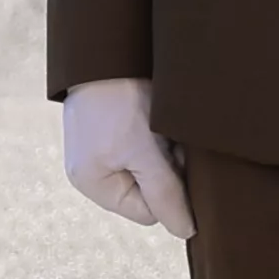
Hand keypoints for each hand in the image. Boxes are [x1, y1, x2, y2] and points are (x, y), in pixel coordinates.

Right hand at [61, 77, 194, 239]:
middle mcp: (95, 168)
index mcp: (92, 184)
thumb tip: (186, 232)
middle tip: (170, 138)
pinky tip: (160, 112)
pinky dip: (160, 131)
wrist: (110, 46)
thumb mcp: (144, 153)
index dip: (170, 192)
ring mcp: (104, 145)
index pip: (147, 212)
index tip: (175, 161)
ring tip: (163, 122)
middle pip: (151, 188)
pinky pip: (148, 141)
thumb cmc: (120, 102)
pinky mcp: (116, 123)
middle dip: (168, 167)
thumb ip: (165, 195)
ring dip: (167, 147)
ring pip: (154, 163)